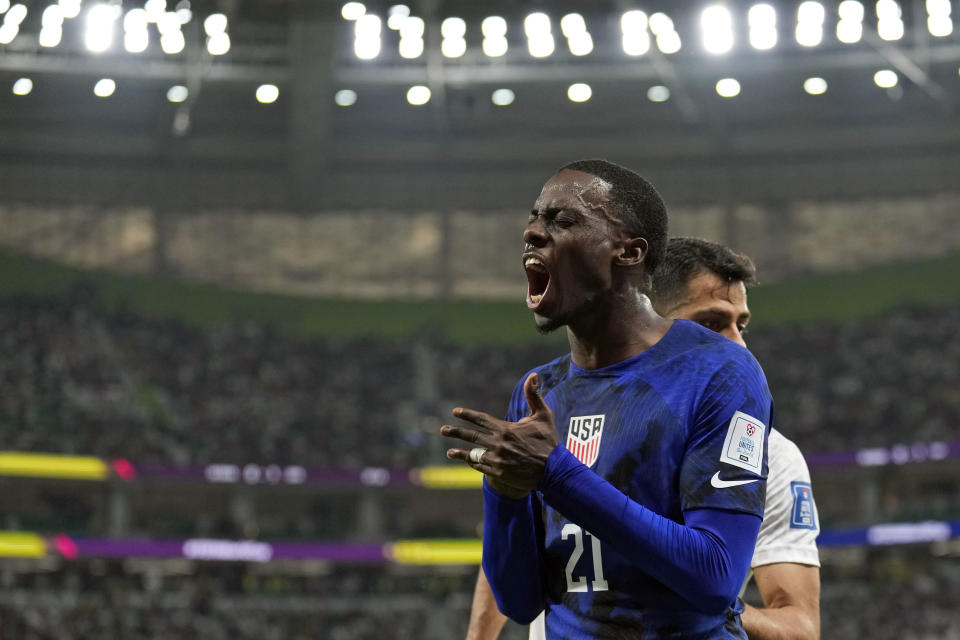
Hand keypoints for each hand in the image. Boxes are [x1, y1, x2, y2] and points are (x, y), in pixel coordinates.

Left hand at [441, 372, 558, 496]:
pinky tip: (467, 461)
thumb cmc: (549, 442)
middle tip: (442, 430)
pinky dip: (473, 464)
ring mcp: (497, 460)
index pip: (481, 419)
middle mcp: (498, 444)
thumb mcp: (543, 416)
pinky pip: (481, 468)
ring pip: (473, 455)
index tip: (455, 412)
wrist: (554, 471)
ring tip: (449, 452)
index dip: (467, 415)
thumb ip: (534, 395)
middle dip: (455, 432)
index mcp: (506, 429)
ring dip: (460, 453)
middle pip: (472, 436)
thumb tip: (533, 375)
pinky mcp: (499, 474)